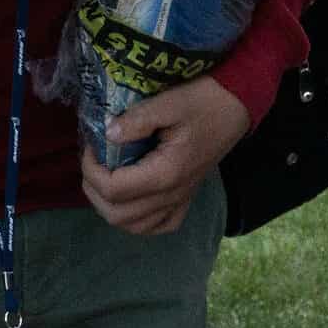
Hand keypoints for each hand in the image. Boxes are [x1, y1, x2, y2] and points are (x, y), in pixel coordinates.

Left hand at [81, 76, 249, 235]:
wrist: (237, 105)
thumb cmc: (205, 100)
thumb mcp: (170, 101)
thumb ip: (137, 119)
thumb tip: (108, 135)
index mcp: (167, 173)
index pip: (114, 189)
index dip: (91, 170)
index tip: (90, 146)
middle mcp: (173, 194)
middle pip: (118, 215)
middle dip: (94, 191)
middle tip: (92, 163)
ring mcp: (181, 199)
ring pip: (134, 226)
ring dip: (110, 208)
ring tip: (104, 179)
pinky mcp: (186, 198)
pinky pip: (158, 225)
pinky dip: (137, 219)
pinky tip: (131, 199)